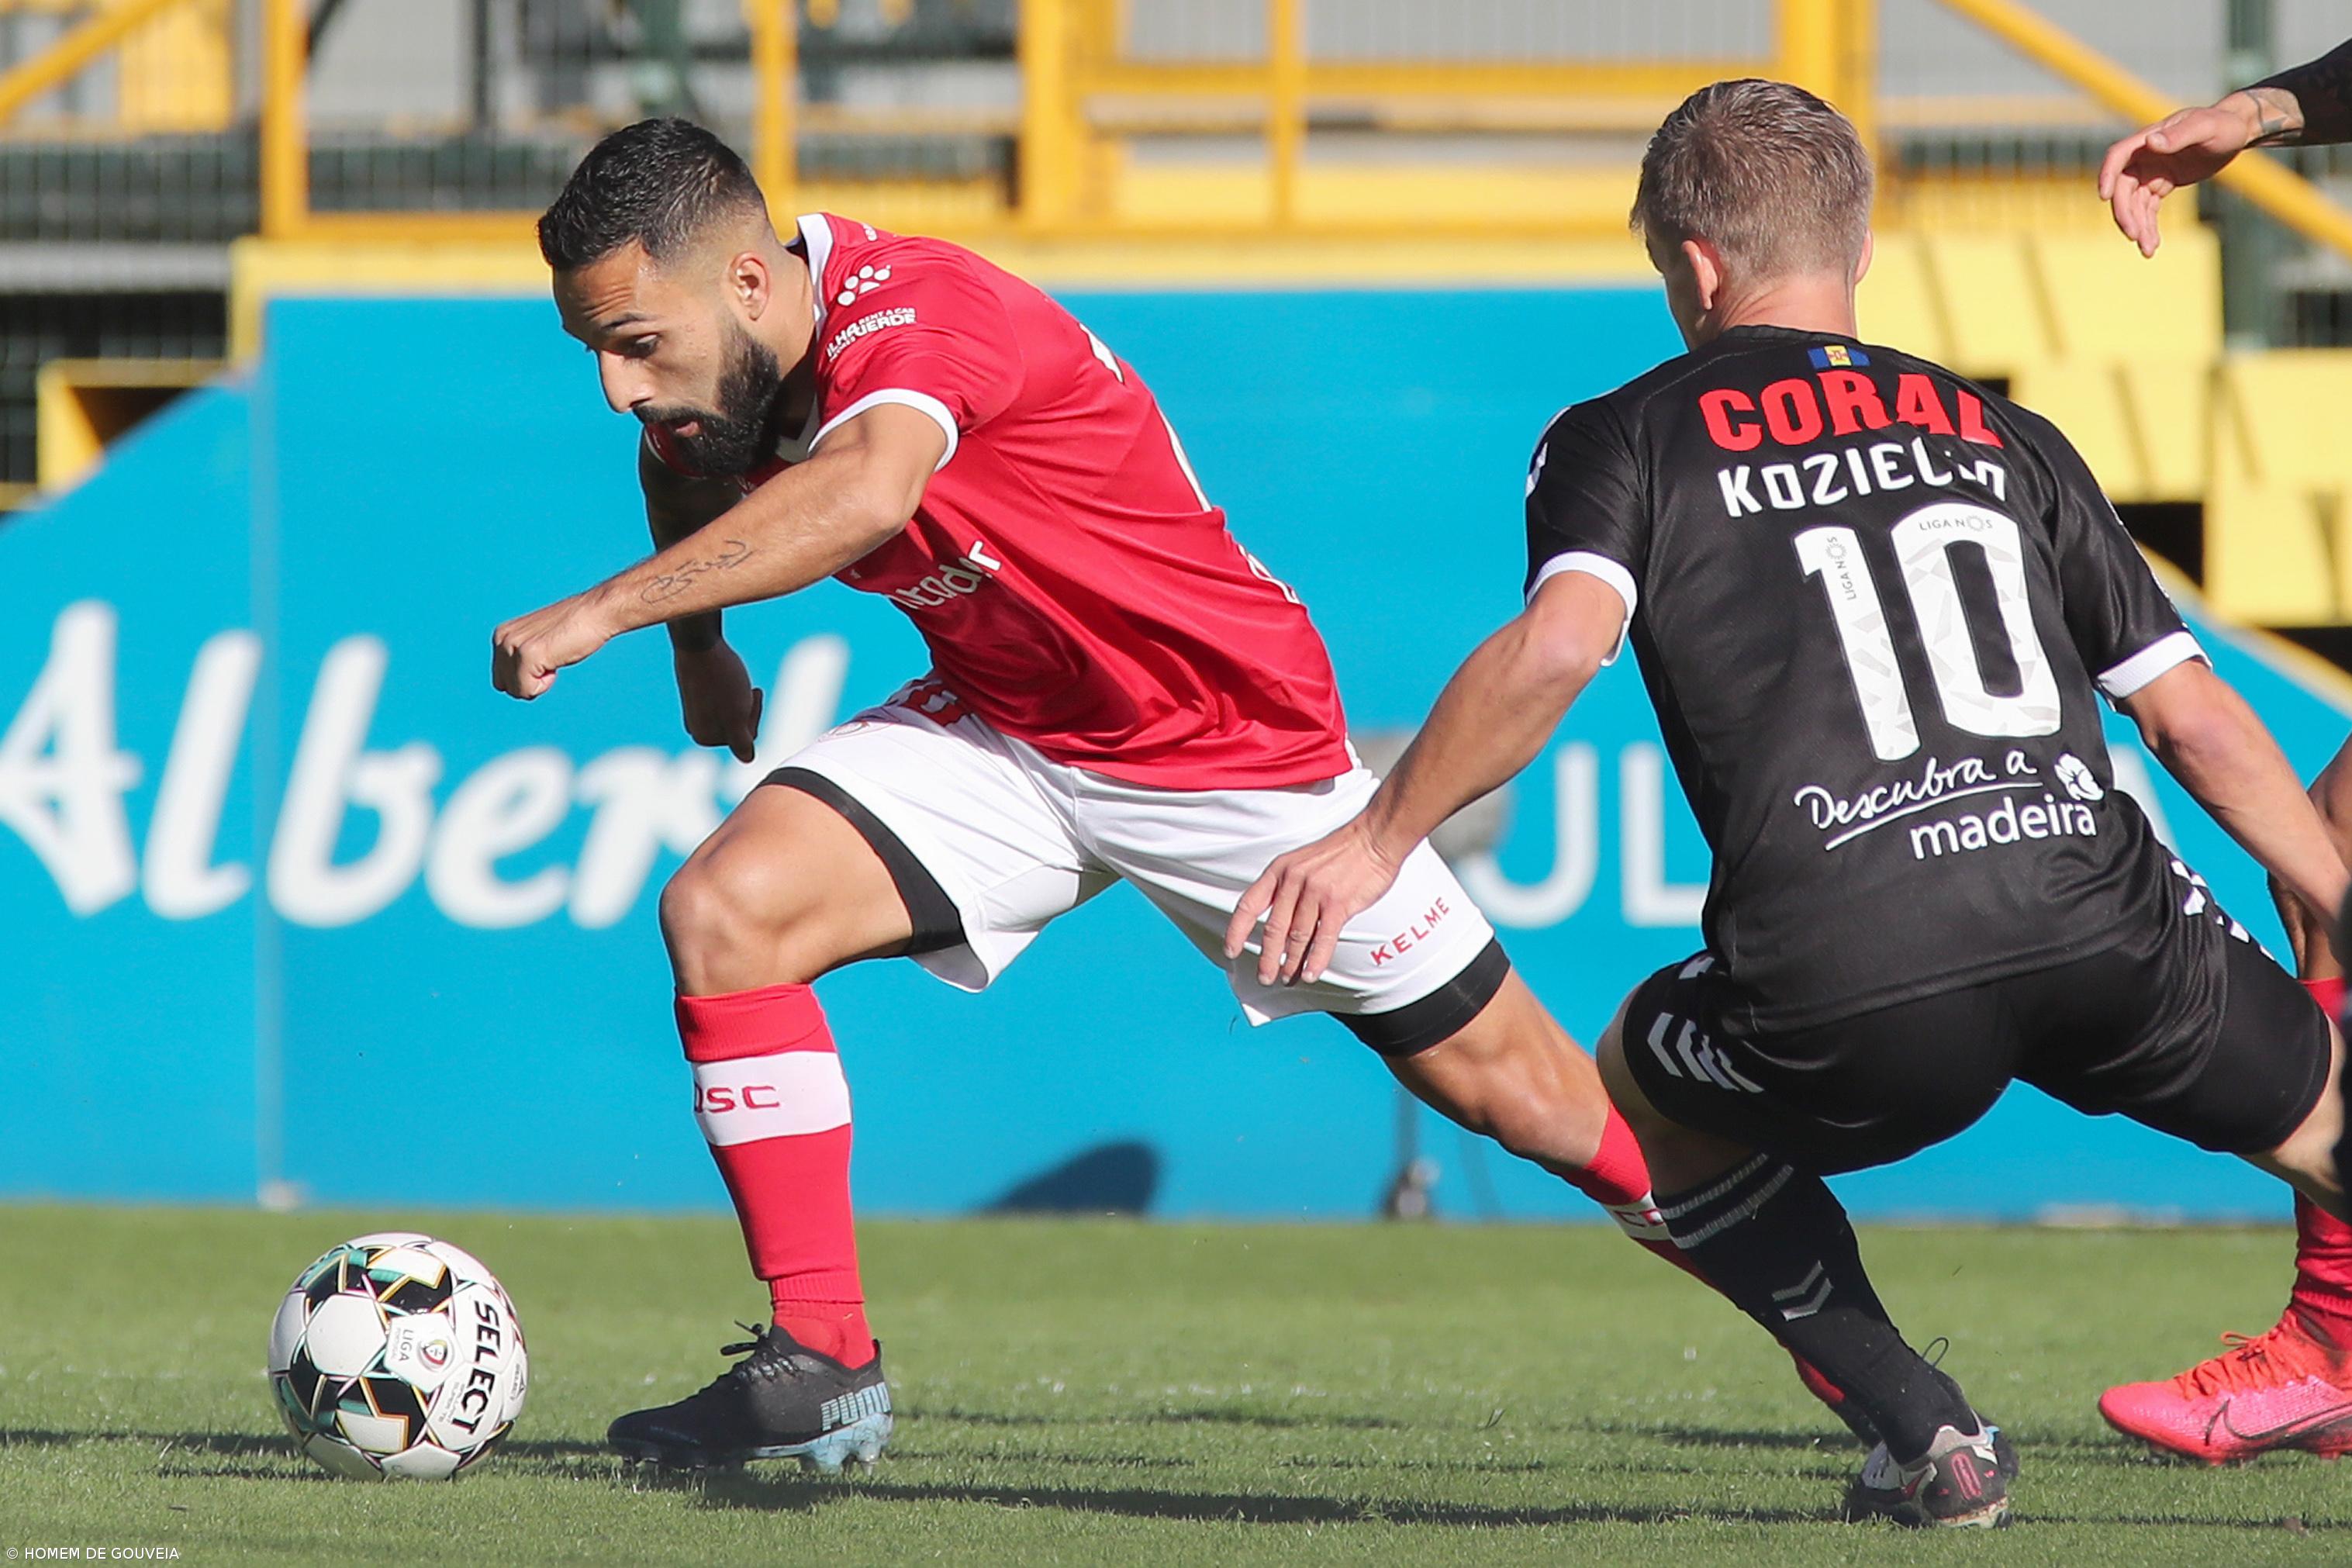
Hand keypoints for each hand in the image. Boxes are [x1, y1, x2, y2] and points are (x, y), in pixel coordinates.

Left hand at [491, 590, 614, 699]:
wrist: (594, 614)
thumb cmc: (574, 629)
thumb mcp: (537, 642)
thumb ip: (520, 656)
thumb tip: (513, 683)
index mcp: (501, 635)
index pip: (501, 678)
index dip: (526, 677)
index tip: (544, 658)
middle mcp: (502, 639)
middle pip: (506, 687)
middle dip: (529, 682)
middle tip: (549, 660)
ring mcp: (513, 647)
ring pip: (516, 690)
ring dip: (538, 682)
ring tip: (553, 657)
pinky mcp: (527, 656)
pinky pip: (527, 690)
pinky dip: (545, 684)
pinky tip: (556, 660)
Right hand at [673, 638, 764, 762]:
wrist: (700, 644)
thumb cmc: (722, 679)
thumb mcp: (737, 714)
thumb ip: (742, 741)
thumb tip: (748, 759)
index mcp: (705, 738)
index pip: (748, 738)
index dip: (753, 715)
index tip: (748, 694)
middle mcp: (697, 728)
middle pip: (740, 727)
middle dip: (748, 707)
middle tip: (744, 685)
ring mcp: (697, 712)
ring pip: (735, 712)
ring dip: (743, 698)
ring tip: (738, 680)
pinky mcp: (699, 696)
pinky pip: (726, 699)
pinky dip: (734, 689)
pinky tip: (729, 677)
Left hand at [1223, 815, 1408, 986]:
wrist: (1373, 838)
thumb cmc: (1340, 852)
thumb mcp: (1301, 861)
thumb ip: (1287, 887)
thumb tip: (1277, 920)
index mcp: (1280, 870)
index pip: (1248, 905)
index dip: (1236, 931)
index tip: (1230, 950)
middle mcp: (1293, 881)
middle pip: (1273, 929)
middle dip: (1267, 958)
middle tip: (1265, 976)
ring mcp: (1315, 893)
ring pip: (1297, 937)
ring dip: (1291, 963)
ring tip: (1287, 977)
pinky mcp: (1338, 904)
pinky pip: (1322, 939)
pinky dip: (1315, 960)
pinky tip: (1309, 974)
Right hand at [2099, 99, 2261, 256]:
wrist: (2237, 132)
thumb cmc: (2223, 124)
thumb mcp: (2205, 127)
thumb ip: (2179, 135)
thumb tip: (2151, 142)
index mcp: (2148, 139)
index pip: (2117, 157)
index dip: (2107, 176)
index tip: (2104, 198)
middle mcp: (2144, 157)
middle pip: (2123, 189)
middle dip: (2125, 213)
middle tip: (2134, 236)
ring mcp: (2151, 172)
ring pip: (2134, 205)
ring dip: (2138, 227)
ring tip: (2148, 249)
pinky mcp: (2161, 185)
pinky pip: (2148, 210)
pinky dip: (2149, 227)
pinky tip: (2154, 244)